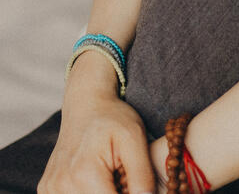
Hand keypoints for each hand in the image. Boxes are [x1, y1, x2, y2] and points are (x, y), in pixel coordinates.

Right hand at [38, 74, 157, 193]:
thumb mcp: (135, 138)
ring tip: (109, 176)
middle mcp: (61, 185)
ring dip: (100, 193)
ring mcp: (50, 188)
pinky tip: (95, 180)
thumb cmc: (112, 118)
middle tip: (121, 177)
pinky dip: (87, 192)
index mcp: (84, 174)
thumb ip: (142, 175)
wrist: (86, 104)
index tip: (133, 183)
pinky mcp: (46, 189)